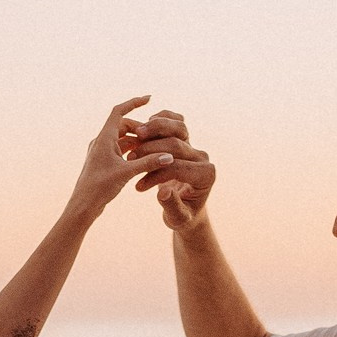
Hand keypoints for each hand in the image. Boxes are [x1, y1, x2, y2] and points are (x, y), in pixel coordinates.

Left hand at [69, 95, 157, 220]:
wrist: (83, 206)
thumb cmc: (99, 188)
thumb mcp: (126, 173)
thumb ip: (148, 163)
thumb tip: (169, 156)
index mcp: (104, 138)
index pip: (119, 111)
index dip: (134, 102)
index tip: (149, 98)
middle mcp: (101, 141)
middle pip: (123, 125)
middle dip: (140, 128)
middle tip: (157, 135)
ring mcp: (101, 152)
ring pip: (122, 138)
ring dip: (137, 140)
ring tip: (153, 147)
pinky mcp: (103, 162)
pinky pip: (120, 150)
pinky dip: (132, 150)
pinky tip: (143, 158)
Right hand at [120, 106, 214, 230]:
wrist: (186, 207)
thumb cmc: (182, 215)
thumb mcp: (177, 218)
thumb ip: (172, 206)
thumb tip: (163, 192)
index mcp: (205, 175)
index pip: (178, 167)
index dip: (156, 174)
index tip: (139, 185)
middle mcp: (203, 157)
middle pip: (177, 144)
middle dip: (151, 149)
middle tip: (131, 157)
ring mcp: (195, 146)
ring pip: (179, 127)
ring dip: (155, 128)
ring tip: (136, 134)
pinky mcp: (186, 139)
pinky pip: (176, 121)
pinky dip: (161, 118)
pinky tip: (144, 126)